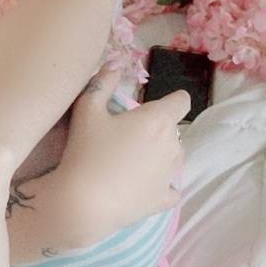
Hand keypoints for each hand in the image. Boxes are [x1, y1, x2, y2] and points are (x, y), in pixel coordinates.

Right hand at [53, 63, 189, 252]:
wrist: (84, 202)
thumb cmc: (86, 151)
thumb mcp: (87, 110)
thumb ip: (103, 83)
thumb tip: (115, 64)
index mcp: (158, 119)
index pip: (181, 101)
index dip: (171, 100)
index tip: (152, 107)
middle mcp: (172, 145)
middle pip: (173, 130)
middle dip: (157, 130)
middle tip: (126, 137)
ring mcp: (171, 175)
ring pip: (173, 158)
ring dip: (160, 156)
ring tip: (131, 162)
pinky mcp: (164, 199)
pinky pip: (171, 189)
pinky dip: (162, 186)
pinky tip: (144, 186)